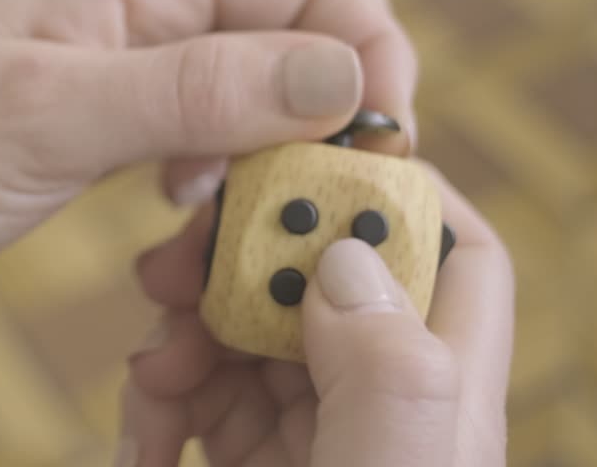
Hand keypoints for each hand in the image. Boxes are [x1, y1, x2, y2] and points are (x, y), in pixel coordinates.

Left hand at [0, 0, 418, 312]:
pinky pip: (208, 100)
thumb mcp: (45, 123)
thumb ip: (194, 89)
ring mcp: (118, 38)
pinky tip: (183, 196)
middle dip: (340, 74)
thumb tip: (341, 71)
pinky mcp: (102, 94)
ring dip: (282, 121)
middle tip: (328, 170)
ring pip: (259, 51)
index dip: (367, 44)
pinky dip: (228, 147)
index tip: (372, 146)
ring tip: (240, 197)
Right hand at [118, 168, 514, 465]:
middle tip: (169, 272)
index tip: (295, 159)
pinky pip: (200, 393)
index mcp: (440, 394)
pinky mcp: (251, 458)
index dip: (392, 191)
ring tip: (151, 379)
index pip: (453, 254)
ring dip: (181, 340)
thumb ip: (387, 370)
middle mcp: (379, 399)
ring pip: (244, 329)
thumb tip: (346, 253)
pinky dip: (160, 400)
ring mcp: (313, 429)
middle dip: (236, 265)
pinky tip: (143, 444)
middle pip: (321, 276)